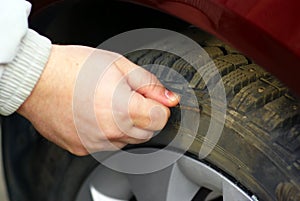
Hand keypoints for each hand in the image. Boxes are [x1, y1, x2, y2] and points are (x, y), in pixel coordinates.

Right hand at [17, 45, 178, 155]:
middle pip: (146, 132)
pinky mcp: (82, 148)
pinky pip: (107, 145)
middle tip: (126, 96)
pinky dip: (108, 132)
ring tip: (107, 103)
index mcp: (122, 108)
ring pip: (128, 140)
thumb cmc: (73, 67)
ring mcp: (95, 143)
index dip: (159, 107)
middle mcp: (109, 131)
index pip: (160, 119)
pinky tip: (95, 115)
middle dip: (144, 115)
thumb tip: (169, 99)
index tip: (152, 100)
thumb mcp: (118, 64)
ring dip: (126, 125)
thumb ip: (148, 83)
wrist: (36, 79)